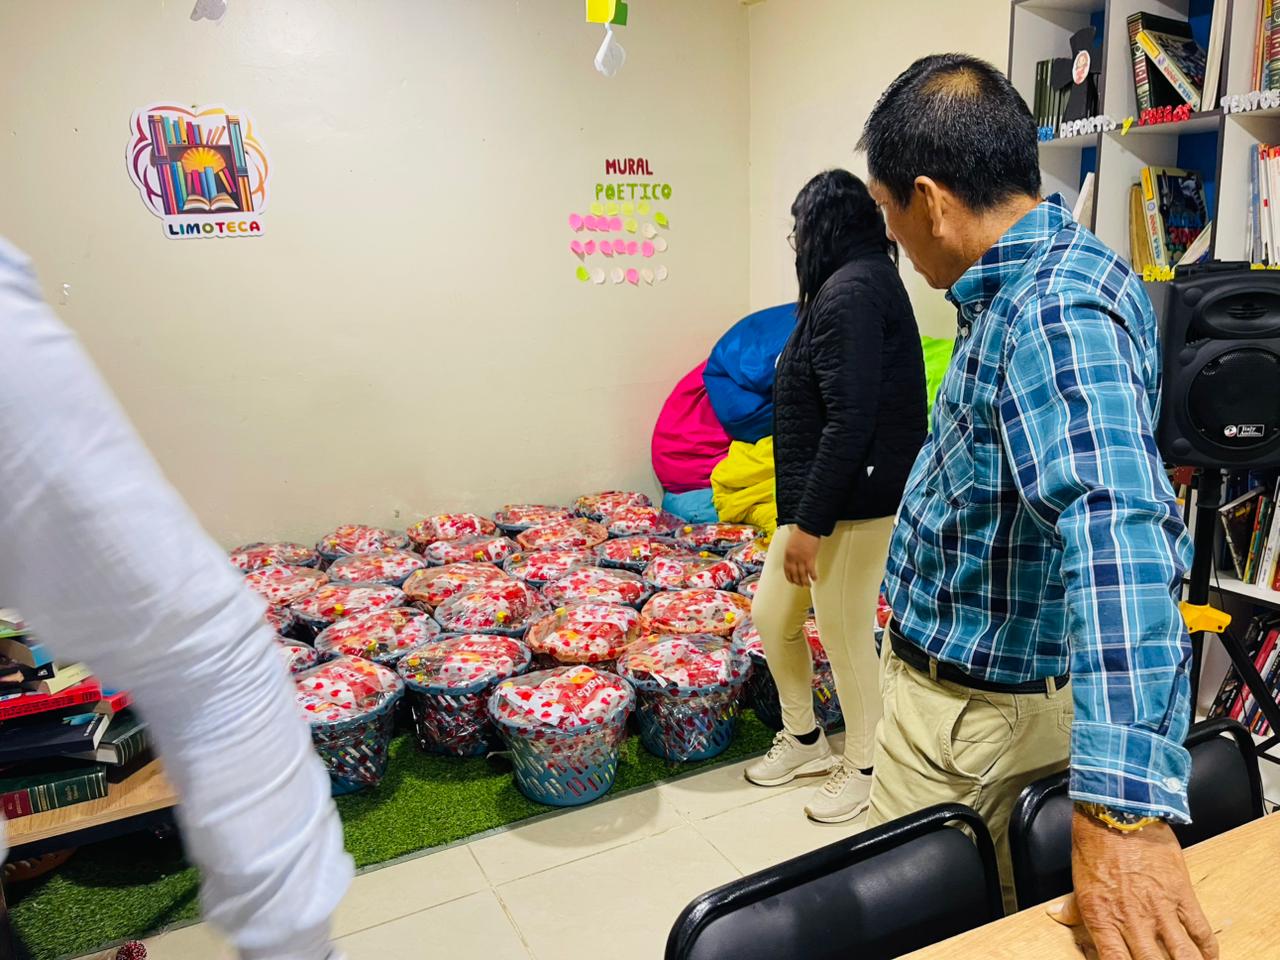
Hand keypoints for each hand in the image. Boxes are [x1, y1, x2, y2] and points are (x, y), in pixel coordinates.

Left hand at [783, 529, 819, 585]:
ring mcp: (801, 558)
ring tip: (807, 585)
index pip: (787, 569)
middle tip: (799, 585)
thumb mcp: (791, 543)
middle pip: (794, 573)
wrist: (808, 527)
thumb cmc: (800, 532)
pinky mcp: (810, 557)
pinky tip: (814, 579)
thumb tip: (794, 559)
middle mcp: (793, 558)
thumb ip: (791, 552)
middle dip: (797, 581)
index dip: (789, 576)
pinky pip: (811, 570)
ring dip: (805, 581)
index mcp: (788, 554)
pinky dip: (813, 575)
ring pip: (802, 574)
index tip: (791, 581)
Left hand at [1047, 809, 1217, 959]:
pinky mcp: (1182, 895)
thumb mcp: (1079, 878)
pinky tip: (1207, 959)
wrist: (1120, 811)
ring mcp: (1160, 909)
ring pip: (1183, 957)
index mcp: (1101, 917)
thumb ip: (1074, 906)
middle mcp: (1132, 919)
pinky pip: (1201, 932)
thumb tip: (1059, 916)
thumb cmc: (1096, 841)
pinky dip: (1208, 952)